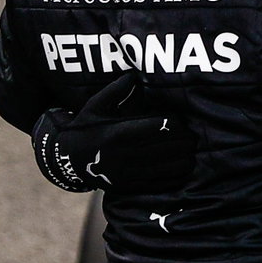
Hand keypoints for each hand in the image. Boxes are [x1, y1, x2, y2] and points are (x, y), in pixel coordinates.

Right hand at [30, 73, 195, 193]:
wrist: (68, 160)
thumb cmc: (86, 128)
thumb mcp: (96, 105)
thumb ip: (116, 90)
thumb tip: (133, 75)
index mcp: (118, 133)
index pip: (157, 127)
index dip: (174, 123)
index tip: (181, 120)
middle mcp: (123, 155)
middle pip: (166, 147)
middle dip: (183, 141)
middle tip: (193, 136)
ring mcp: (127, 173)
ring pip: (167, 167)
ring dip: (184, 158)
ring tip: (190, 151)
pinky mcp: (129, 187)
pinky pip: (159, 183)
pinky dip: (175, 175)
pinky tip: (183, 167)